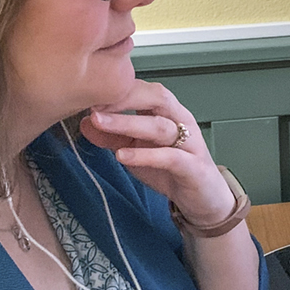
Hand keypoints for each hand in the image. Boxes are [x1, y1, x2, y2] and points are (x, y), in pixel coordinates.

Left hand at [79, 80, 235, 226]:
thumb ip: (113, 137)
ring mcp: (190, 143)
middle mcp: (181, 121)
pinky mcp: (194, 167)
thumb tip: (85, 123)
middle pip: (157, 98)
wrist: (203, 199)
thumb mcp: (137, 150)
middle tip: (94, 105)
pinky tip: (122, 155)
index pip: (143, 89)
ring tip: (100, 124)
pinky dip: (145, 154)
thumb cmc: (172, 169)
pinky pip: (169, 157)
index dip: (117, 90)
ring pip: (160, 126)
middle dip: (124, 98)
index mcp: (168, 112)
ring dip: (127, 123)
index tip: (88, 95)